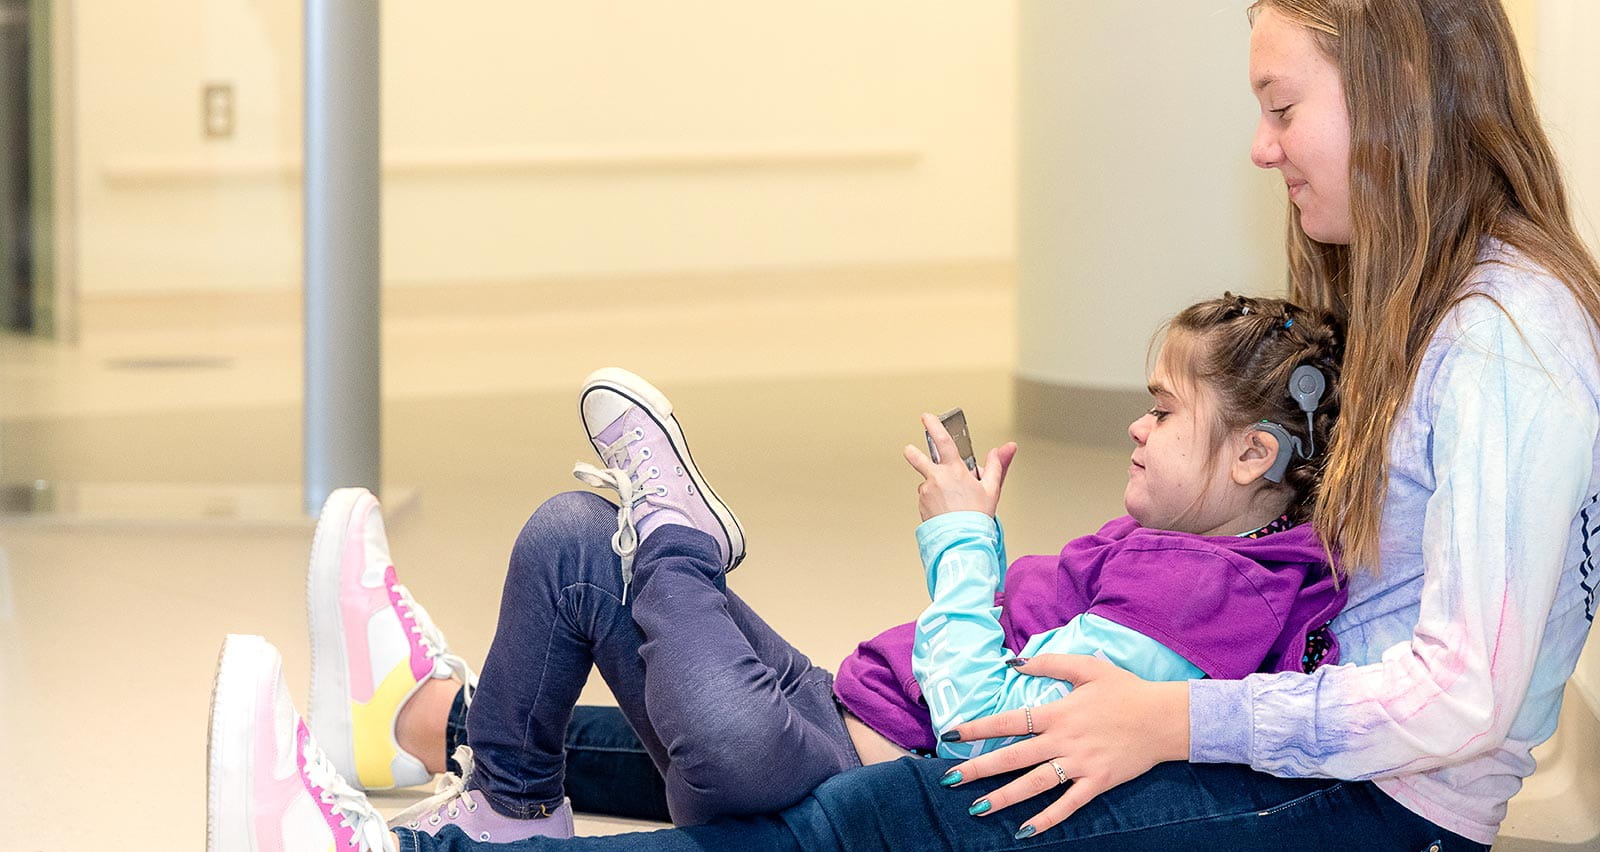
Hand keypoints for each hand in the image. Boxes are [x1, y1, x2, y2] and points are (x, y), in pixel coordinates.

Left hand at [903, 413, 1017, 520]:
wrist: (962, 540)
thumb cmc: (977, 516)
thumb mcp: (991, 489)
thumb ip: (997, 465)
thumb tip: (1005, 449)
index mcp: (954, 471)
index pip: (942, 441)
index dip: (934, 425)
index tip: (927, 417)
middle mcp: (936, 478)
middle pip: (917, 458)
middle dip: (912, 452)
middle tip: (909, 450)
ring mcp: (926, 492)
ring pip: (927, 483)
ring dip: (933, 486)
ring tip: (949, 500)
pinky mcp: (921, 506)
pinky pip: (926, 498)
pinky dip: (933, 501)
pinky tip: (945, 509)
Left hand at [939, 654, 1189, 837]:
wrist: (1164, 717)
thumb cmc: (1125, 689)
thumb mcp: (1087, 667)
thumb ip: (1048, 663)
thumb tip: (1013, 662)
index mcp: (1058, 712)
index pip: (1009, 721)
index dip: (978, 728)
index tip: (952, 734)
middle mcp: (1064, 740)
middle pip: (1014, 757)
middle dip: (979, 768)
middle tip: (950, 778)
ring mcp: (1080, 764)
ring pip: (1034, 784)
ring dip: (1003, 797)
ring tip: (976, 808)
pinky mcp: (1097, 783)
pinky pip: (1068, 805)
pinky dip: (1046, 819)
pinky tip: (1024, 832)